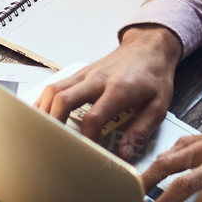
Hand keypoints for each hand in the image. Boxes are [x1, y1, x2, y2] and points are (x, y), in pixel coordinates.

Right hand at [38, 25, 182, 162]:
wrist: (149, 46)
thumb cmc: (154, 75)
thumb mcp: (158, 106)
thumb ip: (140, 131)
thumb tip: (123, 154)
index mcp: (119, 90)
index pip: (94, 117)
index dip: (87, 139)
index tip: (86, 154)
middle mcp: (97, 80)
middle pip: (64, 99)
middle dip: (54, 124)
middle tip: (53, 143)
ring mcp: (85, 74)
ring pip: (54, 89)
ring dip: (45, 111)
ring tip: (43, 132)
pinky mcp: (80, 72)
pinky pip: (55, 85)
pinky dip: (45, 101)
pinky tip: (43, 114)